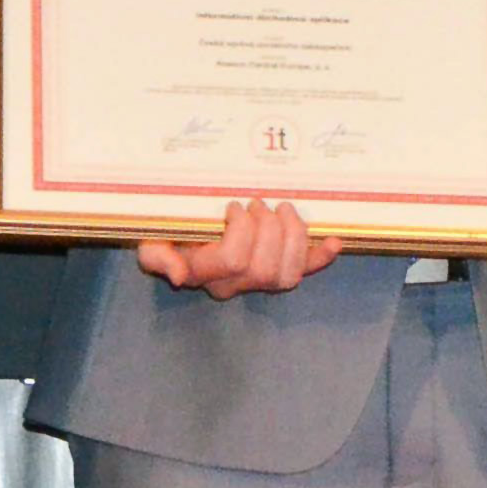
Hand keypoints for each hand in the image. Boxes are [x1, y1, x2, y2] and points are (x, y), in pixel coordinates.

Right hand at [136, 199, 343, 299]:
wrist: (182, 241)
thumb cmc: (167, 236)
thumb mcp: (152, 243)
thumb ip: (158, 258)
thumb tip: (180, 275)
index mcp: (204, 273)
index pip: (233, 260)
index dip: (241, 231)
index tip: (234, 206)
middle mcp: (233, 284)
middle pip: (264, 268)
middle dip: (269, 229)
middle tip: (259, 204)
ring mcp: (257, 281)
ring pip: (287, 274)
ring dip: (293, 237)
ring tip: (282, 209)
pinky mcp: (277, 271)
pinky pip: (303, 272)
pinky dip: (321, 258)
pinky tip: (334, 242)